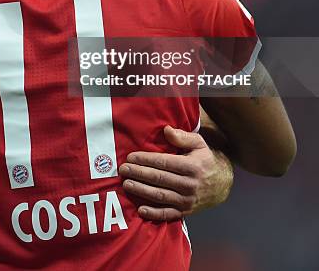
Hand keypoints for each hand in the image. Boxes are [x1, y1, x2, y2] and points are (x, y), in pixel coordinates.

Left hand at [119, 125, 233, 221]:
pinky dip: (154, 213)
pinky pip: (168, 214)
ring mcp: (187, 200)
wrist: (221, 185)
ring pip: (160, 195)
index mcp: (192, 166)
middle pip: (159, 178)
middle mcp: (189, 184)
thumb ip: (183, 136)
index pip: (164, 162)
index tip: (130, 157)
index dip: (146, 160)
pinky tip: (140, 209)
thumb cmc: (204, 160)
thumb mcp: (199, 144)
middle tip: (123, 169)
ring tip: (126, 184)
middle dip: (139, 173)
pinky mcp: (185, 212)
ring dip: (141, 190)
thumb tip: (166, 130)